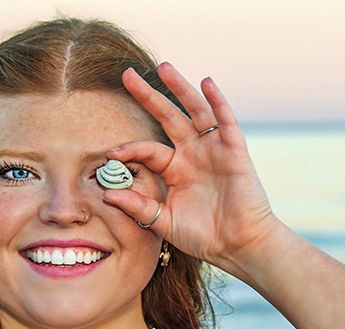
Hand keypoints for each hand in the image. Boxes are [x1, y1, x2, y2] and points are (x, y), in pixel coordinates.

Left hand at [103, 62, 278, 271]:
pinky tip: (206, 83)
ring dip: (180, 88)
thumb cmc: (202, 236)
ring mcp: (213, 150)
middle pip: (168, 118)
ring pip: (195, 111)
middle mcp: (192, 155)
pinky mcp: (234, 152)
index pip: (148, 150)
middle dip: (148, 96)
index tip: (110, 155)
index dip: (129, 150)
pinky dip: (217, 102)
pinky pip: (226, 122)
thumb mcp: (163, 221)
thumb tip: (106, 193)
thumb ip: (137, 207)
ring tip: (163, 67)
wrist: (237, 245)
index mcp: (174, 170)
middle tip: (127, 75)